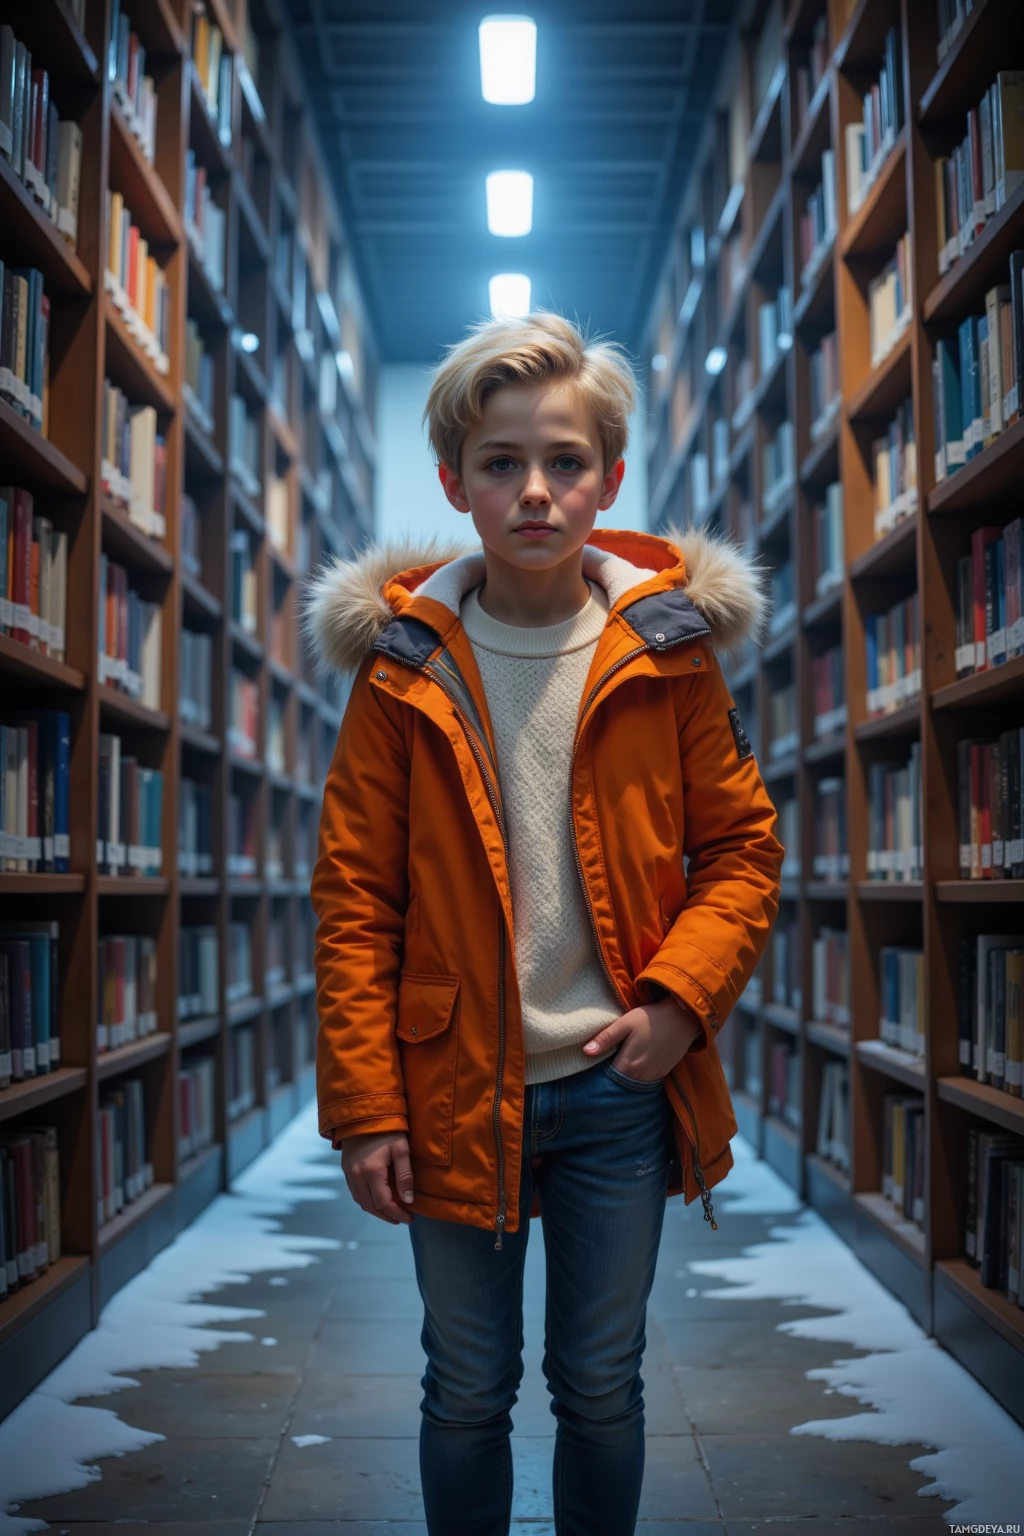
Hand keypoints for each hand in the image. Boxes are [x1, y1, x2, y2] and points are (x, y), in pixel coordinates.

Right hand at [341, 1131, 414, 1224]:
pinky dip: (367, 1201)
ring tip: (393, 1211)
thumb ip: (405, 1176)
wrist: (363, 1112)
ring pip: (362, 1202)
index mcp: (371, 1172)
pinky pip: (355, 1193)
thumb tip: (409, 1201)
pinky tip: (378, 1199)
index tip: (410, 1217)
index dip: (397, 1214)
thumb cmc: (386, 1129)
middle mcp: (357, 1176)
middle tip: (403, 1218)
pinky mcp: (346, 1169)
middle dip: (388, 1216)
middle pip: (371, 1207)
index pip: (384, 1204)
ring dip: (377, 1210)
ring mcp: (349, 1173)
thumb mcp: (401, 1149)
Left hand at [582, 995, 701, 1080]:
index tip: (589, 1072)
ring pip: (632, 1084)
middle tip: (599, 1071)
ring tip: (614, 1069)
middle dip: (609, 1080)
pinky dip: (636, 1078)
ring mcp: (653, 1076)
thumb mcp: (626, 1023)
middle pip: (619, 1084)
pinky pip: (644, 1081)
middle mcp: (641, 1076)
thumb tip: (586, 1051)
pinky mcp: (663, 1073)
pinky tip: (631, 1068)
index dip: (597, 1076)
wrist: (683, 1018)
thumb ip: (606, 1038)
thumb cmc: (651, 1018)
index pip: (607, 1079)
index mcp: (629, 1064)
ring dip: (623, 1079)